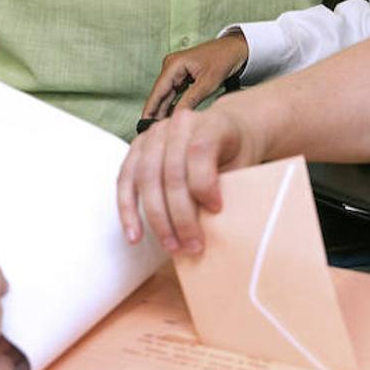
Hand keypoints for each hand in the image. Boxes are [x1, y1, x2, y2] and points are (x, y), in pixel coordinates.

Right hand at [117, 101, 260, 254]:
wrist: (225, 130)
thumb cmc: (236, 152)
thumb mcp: (244, 164)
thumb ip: (229, 184)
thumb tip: (214, 222)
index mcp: (211, 123)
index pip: (199, 152)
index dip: (204, 184)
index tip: (216, 210)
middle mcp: (179, 124)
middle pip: (171, 172)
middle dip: (180, 215)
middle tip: (192, 245)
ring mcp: (154, 134)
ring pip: (146, 178)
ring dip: (156, 218)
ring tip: (170, 246)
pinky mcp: (137, 148)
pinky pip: (125, 180)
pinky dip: (128, 210)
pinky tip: (135, 235)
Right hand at [142, 32, 249, 119]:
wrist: (236, 49)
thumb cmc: (224, 59)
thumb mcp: (208, 82)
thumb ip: (191, 99)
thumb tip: (177, 116)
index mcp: (174, 64)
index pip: (158, 91)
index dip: (150, 109)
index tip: (144, 124)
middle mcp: (171, 66)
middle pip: (160, 93)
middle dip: (156, 112)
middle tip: (153, 131)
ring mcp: (176, 70)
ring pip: (167, 94)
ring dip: (164, 109)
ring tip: (161, 127)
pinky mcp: (182, 75)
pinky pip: (174, 92)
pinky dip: (173, 103)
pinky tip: (171, 116)